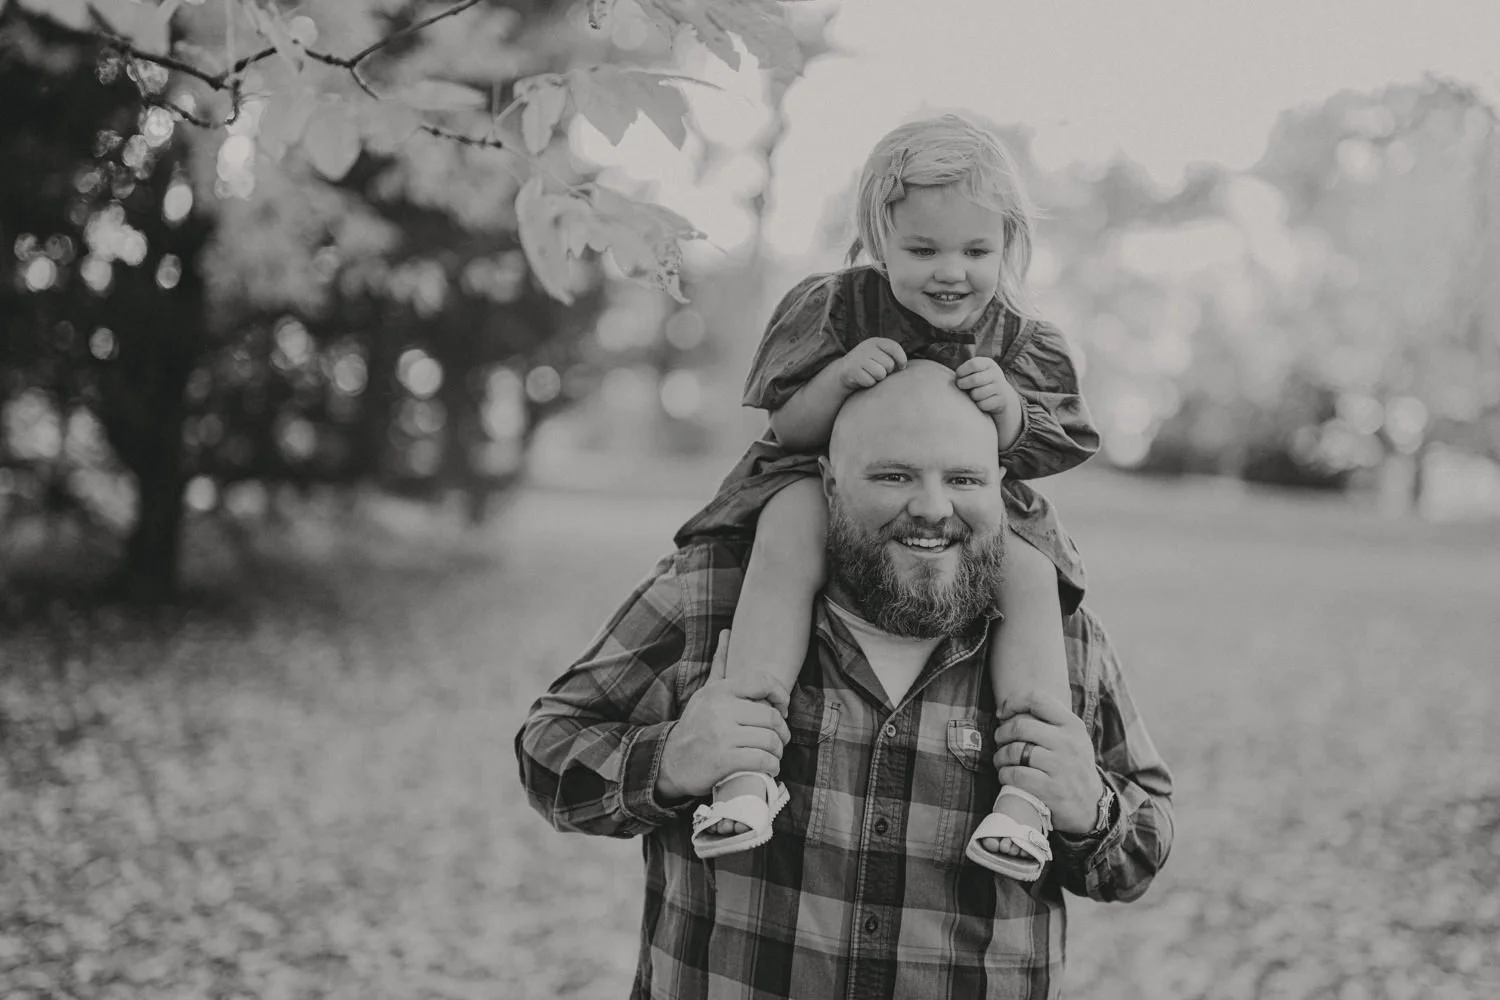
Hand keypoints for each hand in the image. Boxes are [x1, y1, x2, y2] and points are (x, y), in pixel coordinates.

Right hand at [656, 629, 791, 801]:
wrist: (671, 761)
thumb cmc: (696, 725)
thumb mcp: (706, 693)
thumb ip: (720, 664)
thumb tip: (727, 632)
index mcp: (719, 691)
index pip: (761, 681)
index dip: (780, 693)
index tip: (783, 707)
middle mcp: (720, 709)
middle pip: (771, 716)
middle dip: (782, 732)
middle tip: (781, 740)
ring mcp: (721, 735)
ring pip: (769, 740)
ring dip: (778, 752)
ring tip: (774, 755)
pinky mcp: (723, 760)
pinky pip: (761, 761)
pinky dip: (771, 766)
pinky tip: (769, 768)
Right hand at [837, 338, 906, 390]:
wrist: (843, 371)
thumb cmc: (868, 364)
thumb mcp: (878, 355)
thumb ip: (891, 356)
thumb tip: (904, 367)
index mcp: (875, 341)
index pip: (895, 347)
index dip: (902, 359)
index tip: (902, 367)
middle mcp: (866, 347)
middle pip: (889, 364)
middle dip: (887, 371)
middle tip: (878, 370)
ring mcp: (858, 358)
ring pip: (881, 373)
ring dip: (878, 378)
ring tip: (871, 374)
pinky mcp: (852, 370)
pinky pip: (870, 381)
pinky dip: (869, 383)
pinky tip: (863, 379)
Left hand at [954, 357, 1018, 414]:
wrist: (1003, 394)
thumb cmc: (981, 381)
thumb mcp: (976, 371)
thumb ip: (966, 372)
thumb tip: (956, 380)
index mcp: (988, 363)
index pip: (973, 364)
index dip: (962, 371)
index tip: (958, 375)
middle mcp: (996, 373)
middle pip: (974, 379)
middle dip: (963, 384)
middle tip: (961, 386)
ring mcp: (1000, 387)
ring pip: (977, 394)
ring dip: (972, 396)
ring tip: (974, 394)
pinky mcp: (1001, 400)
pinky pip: (983, 404)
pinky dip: (979, 405)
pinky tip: (982, 401)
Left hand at [992, 690, 1102, 834]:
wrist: (1091, 806)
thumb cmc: (1073, 767)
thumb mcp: (1073, 739)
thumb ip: (1050, 722)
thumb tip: (1010, 711)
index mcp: (1072, 726)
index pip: (1038, 700)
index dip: (1013, 702)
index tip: (1002, 713)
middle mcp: (1068, 743)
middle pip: (1020, 726)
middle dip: (1001, 733)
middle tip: (999, 741)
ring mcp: (1060, 766)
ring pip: (1014, 751)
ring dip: (1000, 756)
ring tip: (1001, 760)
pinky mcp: (1051, 789)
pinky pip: (1015, 774)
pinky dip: (1004, 774)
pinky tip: (1006, 775)